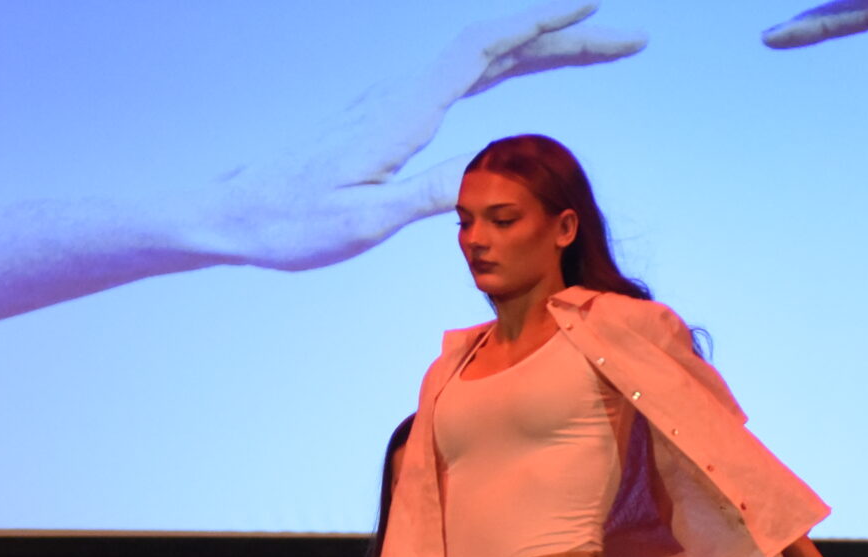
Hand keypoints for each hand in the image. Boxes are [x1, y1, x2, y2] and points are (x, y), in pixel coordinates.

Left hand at [208, 6, 648, 269]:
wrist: (235, 212)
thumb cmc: (292, 224)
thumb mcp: (363, 221)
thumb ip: (425, 194)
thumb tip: (485, 178)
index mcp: (403, 112)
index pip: (482, 49)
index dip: (539, 21)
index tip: (591, 6)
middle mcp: (404, 93)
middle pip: (498, 45)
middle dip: (567, 34)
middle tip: (632, 36)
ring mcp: (398, 99)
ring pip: (486, 56)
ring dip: (545, 44)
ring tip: (600, 43)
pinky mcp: (392, 113)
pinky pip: (465, 74)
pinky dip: (509, 60)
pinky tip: (525, 63)